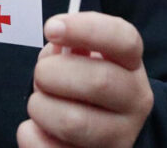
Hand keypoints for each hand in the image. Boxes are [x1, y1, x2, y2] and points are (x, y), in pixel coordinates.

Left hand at [17, 12, 152, 147]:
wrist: (99, 130)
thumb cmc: (81, 85)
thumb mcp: (81, 58)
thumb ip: (67, 47)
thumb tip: (56, 48)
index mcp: (131, 65)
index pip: (123, 39)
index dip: (86, 29)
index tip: (51, 28)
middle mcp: (135, 101)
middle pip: (98, 81)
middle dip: (52, 74)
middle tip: (40, 75)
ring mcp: (120, 137)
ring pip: (72, 122)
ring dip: (40, 107)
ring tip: (40, 104)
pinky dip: (31, 135)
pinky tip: (38, 128)